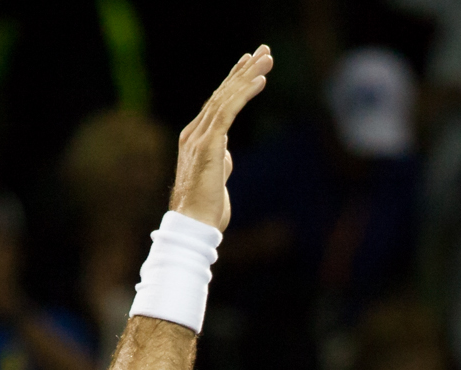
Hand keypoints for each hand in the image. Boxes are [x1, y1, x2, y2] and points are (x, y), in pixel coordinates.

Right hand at [170, 46, 273, 231]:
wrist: (194, 226)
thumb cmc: (206, 210)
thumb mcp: (216, 179)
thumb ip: (220, 162)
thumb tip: (226, 154)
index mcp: (195, 139)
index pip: (217, 104)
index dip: (233, 82)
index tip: (249, 65)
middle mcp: (194, 133)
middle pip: (222, 94)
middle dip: (243, 71)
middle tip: (263, 51)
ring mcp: (199, 137)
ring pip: (226, 98)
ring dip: (247, 76)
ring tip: (266, 59)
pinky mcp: (208, 145)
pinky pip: (228, 111)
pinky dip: (244, 94)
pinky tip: (259, 81)